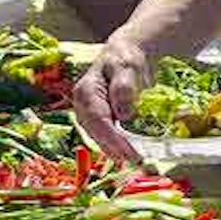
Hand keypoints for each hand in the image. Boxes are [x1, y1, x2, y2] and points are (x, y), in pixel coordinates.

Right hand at [71, 41, 151, 162]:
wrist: (124, 58)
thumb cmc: (125, 60)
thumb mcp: (127, 67)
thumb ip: (124, 87)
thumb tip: (123, 114)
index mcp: (86, 91)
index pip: (98, 120)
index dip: (114, 139)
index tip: (130, 152)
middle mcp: (83, 106)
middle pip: (97, 133)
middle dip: (116, 150)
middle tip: (138, 161)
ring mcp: (89, 116)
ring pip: (100, 139)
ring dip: (117, 153)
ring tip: (137, 161)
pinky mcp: (98, 123)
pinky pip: (105, 138)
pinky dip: (118, 148)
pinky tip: (130, 155)